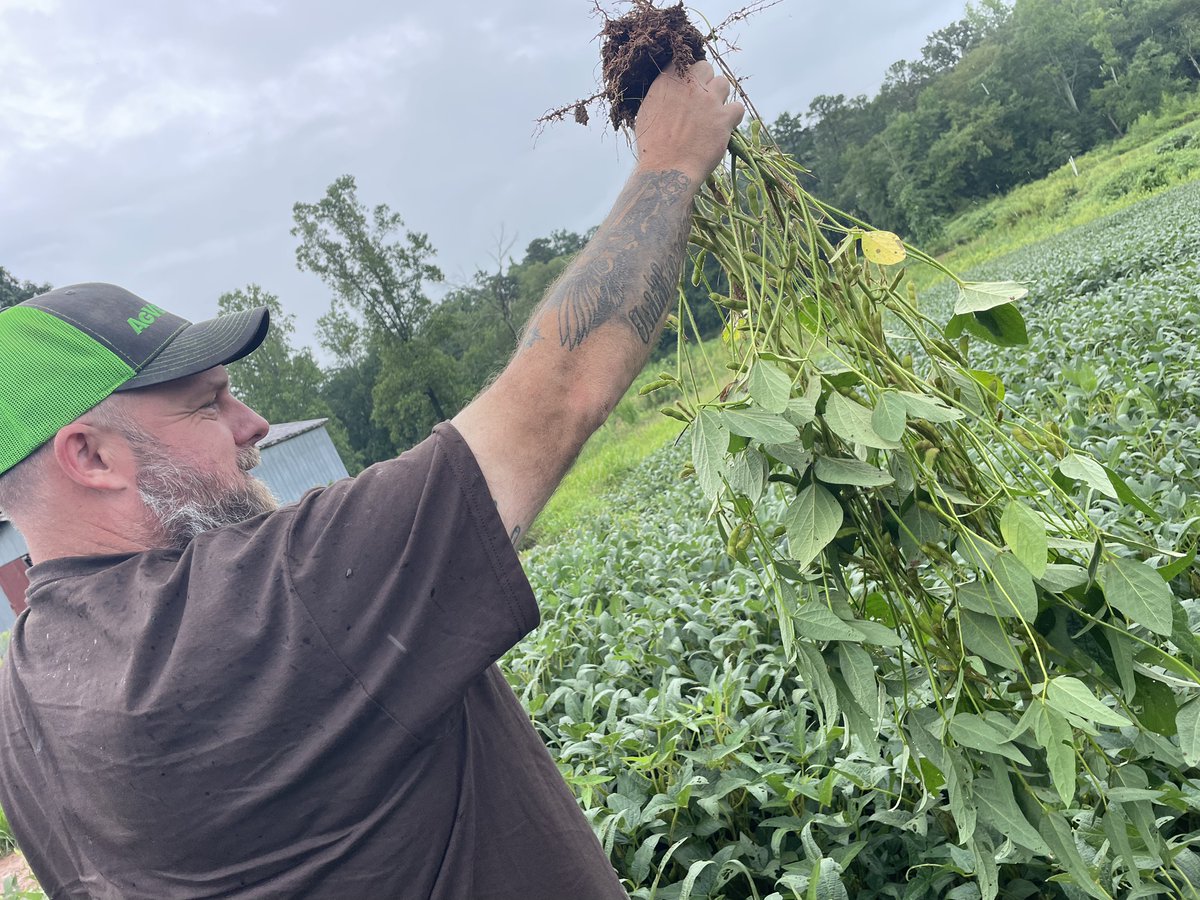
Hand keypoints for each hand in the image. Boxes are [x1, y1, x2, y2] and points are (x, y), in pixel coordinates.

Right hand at [634, 60, 744, 182]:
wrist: (667, 169)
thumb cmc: (652, 147)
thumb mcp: (646, 113)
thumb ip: (660, 95)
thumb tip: (668, 92)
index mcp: (667, 81)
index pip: (683, 61)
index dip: (687, 74)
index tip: (686, 86)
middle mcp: (690, 85)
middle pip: (705, 67)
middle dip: (704, 81)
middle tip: (700, 99)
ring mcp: (709, 100)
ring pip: (724, 83)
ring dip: (719, 96)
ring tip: (712, 112)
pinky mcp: (724, 118)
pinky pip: (738, 107)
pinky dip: (733, 115)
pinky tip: (724, 125)